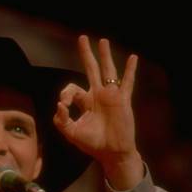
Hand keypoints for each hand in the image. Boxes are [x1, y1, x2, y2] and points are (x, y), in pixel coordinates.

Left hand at [53, 35, 143, 189]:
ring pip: (108, 71)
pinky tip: (133, 58)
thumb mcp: (71, 132)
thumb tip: (58, 104)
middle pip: (91, 70)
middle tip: (82, 38)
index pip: (72, 89)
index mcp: (85, 102)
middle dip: (86, 54)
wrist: (111, 153)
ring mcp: (110, 96)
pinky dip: (130, 70)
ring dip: (105, 56)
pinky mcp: (122, 101)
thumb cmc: (92, 144)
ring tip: (102, 41)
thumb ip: (61, 120)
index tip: (63, 106)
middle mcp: (97, 96)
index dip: (65, 95)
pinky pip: (127, 82)